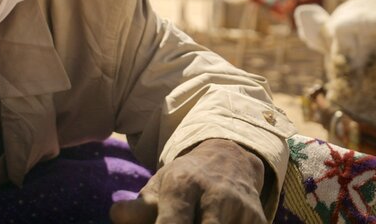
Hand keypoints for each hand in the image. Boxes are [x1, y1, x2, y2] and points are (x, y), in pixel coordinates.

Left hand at [109, 138, 267, 223]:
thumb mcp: (158, 187)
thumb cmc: (184, 181)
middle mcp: (215, 195)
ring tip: (196, 219)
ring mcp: (240, 210)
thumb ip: (137, 208)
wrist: (230, 159)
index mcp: (182, 185)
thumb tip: (116, 216)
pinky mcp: (260, 222)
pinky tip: (218, 222)